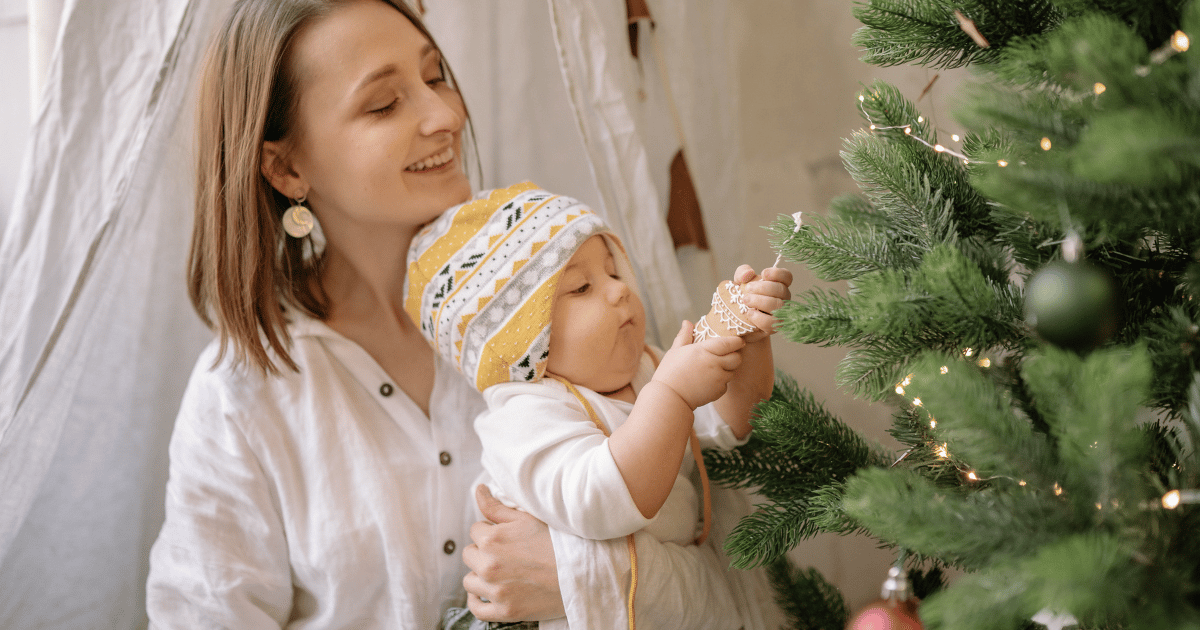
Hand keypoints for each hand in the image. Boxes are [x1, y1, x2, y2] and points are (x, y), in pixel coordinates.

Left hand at [463, 485, 564, 621]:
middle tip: (505, 554)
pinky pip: (476, 609)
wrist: (582, 573)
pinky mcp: (505, 611)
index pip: (475, 531)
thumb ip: (496, 506)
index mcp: (492, 539)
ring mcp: (496, 591)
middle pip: (470, 555)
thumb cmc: (557, 543)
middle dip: (483, 552)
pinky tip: (486, 593)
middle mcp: (489, 565)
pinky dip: (477, 601)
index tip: (505, 537)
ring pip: (469, 581)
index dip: (490, 532)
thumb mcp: (527, 518)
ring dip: (480, 576)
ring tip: (500, 573)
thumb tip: (478, 490)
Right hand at [651, 320, 744, 408]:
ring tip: (715, 369)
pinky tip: (709, 381)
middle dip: (735, 355)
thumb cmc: (669, 372)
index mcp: (703, 350)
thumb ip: (684, 335)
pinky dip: (721, 382)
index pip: (728, 343)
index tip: (738, 340)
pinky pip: (726, 385)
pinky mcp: (718, 391)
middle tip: (728, 354)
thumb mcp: (675, 350)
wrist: (669, 397)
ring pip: (732, 371)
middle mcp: (714, 363)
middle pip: (736, 358)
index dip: (736, 341)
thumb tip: (687, 322)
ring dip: (728, 369)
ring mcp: (718, 378)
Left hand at [732, 264, 792, 342]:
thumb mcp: (739, 282)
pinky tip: (749, 313)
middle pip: (782, 290)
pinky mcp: (774, 327)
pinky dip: (759, 317)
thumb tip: (749, 273)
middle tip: (748, 288)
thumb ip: (742, 272)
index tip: (763, 274)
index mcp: (778, 285)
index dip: (778, 273)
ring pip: (779, 306)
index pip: (787, 277)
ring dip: (761, 301)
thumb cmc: (741, 297)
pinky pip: (772, 322)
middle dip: (763, 287)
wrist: (735, 320)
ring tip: (745, 300)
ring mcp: (780, 314)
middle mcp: (783, 299)